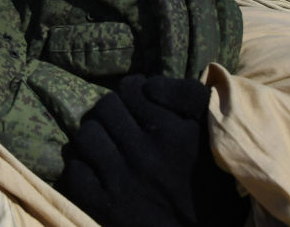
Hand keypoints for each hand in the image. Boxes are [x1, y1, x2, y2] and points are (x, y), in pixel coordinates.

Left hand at [58, 75, 248, 225]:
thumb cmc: (214, 182)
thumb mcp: (212, 132)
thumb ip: (187, 95)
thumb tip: (146, 83)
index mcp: (171, 132)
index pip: (131, 89)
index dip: (132, 92)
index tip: (137, 104)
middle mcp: (144, 153)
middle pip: (105, 108)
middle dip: (111, 110)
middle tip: (119, 123)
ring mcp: (122, 181)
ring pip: (86, 136)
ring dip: (94, 135)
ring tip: (105, 144)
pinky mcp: (107, 207)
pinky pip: (75, 172)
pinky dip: (81, 167)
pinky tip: (96, 169)